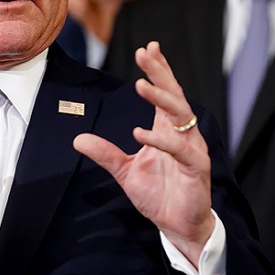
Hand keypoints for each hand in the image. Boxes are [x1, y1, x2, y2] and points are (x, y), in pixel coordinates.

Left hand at [73, 41, 213, 266]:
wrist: (178, 226)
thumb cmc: (158, 195)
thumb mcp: (125, 171)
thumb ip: (105, 153)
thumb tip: (77, 139)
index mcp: (168, 130)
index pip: (165, 94)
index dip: (158, 71)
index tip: (147, 48)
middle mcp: (183, 134)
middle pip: (175, 96)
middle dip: (161, 73)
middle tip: (146, 53)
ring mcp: (192, 150)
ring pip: (182, 116)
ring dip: (161, 99)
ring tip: (140, 85)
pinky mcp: (197, 169)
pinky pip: (181, 150)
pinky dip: (162, 140)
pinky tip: (141, 132)